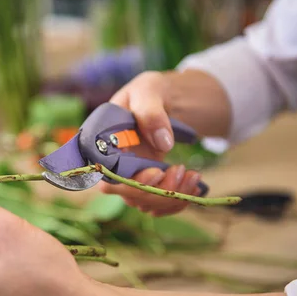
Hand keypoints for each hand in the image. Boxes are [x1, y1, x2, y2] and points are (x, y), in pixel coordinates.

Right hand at [99, 70, 202, 215]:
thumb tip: (163, 143)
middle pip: (129, 195)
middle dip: (158, 190)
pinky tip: (194, 186)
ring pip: (146, 203)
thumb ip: (151, 112)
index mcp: (102, 144)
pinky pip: (159, 205)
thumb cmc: (149, 92)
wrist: (164, 100)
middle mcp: (112, 167)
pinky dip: (178, 201)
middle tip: (182, 170)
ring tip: (194, 175)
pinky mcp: (148, 185)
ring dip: (172, 196)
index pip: (108, 177)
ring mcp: (130, 179)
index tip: (157, 172)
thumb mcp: (148, 90)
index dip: (130, 183)